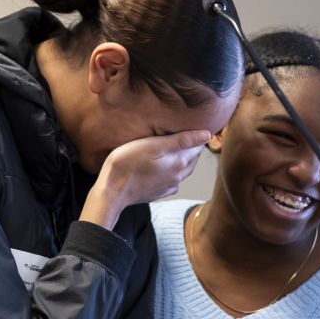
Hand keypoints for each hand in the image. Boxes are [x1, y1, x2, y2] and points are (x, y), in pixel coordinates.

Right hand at [80, 130, 209, 229]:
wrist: (112, 191)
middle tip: (178, 133)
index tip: (187, 125)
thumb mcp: (153, 145)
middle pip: (191, 159)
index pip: (197, 146)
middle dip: (188, 147)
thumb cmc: (128, 163)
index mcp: (180, 163)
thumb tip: (207, 135)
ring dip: (178, 159)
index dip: (194, 135)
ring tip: (168, 147)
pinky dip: (169, 171)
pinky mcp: (158, 193)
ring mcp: (169, 187)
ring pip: (181, 169)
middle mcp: (178, 177)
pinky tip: (159, 165)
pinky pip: (171, 179)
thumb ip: (182, 140)